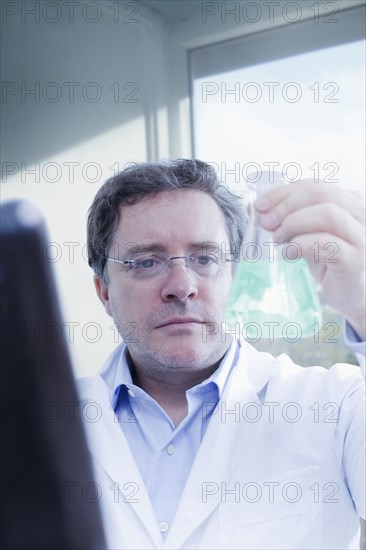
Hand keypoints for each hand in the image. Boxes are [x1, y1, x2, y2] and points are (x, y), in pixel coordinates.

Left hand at [255, 180, 365, 339]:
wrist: (353, 295)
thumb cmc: (331, 262)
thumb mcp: (309, 235)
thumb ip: (290, 219)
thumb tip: (256, 208)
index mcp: (351, 201)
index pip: (314, 185)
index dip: (283, 192)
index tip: (260, 205)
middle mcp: (361, 214)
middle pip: (322, 193)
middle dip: (286, 206)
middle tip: (266, 222)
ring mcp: (362, 237)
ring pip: (328, 214)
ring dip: (294, 223)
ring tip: (278, 239)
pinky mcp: (356, 261)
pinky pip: (328, 244)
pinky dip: (301, 245)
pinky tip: (288, 253)